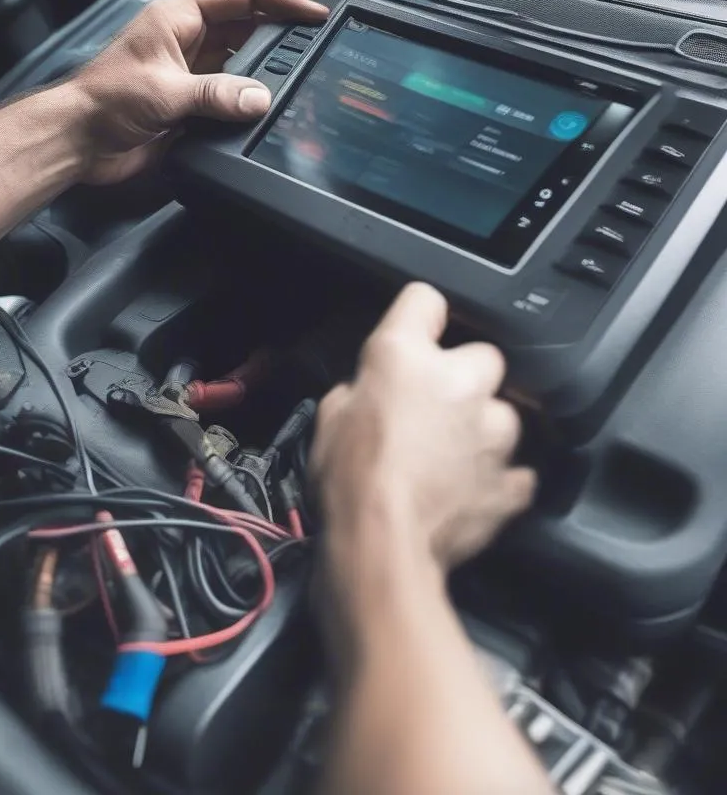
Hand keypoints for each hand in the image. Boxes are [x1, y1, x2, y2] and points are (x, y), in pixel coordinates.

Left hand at [66, 0, 328, 184]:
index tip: (315, 11)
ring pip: (242, 65)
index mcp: (180, 18)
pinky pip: (230, 99)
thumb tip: (260, 99)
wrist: (78, 143)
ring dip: (266, 73)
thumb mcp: (165, 91)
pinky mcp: (192, 106)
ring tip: (301, 79)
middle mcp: (190, 41)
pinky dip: (249, 104)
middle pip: (247, 28)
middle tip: (317, 47)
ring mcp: (192, 74)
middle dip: (281, 35)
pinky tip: (270, 111)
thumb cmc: (106, 101)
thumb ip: (215, 95)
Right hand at [310, 284, 535, 636]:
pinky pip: (512, 469)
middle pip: (480, 355)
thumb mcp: (330, 415)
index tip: (417, 330)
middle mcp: (460, 380)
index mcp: (405, 355)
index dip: (419, 316)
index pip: (424, 298)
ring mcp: (493, 429)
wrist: (380, 546)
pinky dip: (494, 476)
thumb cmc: (347, 479)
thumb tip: (374, 390)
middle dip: (461, 377)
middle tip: (432, 406)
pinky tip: (466, 489)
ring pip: (501, 412)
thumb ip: (363, 388)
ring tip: (447, 457)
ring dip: (479, 427)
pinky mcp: (511, 477)